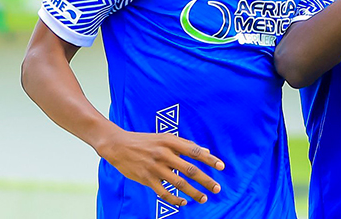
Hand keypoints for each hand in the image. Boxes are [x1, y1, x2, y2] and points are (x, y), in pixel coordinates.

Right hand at [97, 129, 224, 207]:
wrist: (118, 145)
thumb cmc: (145, 141)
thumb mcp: (165, 138)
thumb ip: (185, 144)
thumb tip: (206, 150)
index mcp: (170, 141)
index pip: (195, 151)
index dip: (209, 159)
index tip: (222, 167)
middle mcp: (164, 154)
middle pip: (190, 170)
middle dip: (206, 180)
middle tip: (217, 188)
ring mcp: (155, 167)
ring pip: (179, 183)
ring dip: (193, 192)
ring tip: (204, 198)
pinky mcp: (146, 178)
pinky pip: (164, 192)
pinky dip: (175, 199)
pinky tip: (184, 202)